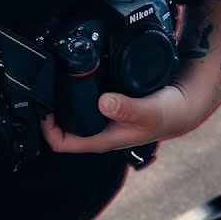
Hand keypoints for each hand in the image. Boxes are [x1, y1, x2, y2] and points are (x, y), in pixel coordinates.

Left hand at [40, 84, 196, 153]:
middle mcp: (97, 131)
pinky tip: (68, 76)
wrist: (182, 106)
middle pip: (60, 127)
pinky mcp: (104, 105)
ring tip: (48, 80)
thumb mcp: (148, 111)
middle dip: (46, 111)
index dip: (46, 128)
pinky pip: (80, 101)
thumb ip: (127, 108)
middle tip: (38, 88)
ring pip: (69, 114)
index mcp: (102, 139)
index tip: (40, 108)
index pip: (62, 143)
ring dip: (57, 101)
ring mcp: (100, 119)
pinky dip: (71, 91)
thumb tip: (104, 103)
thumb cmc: (166, 114)